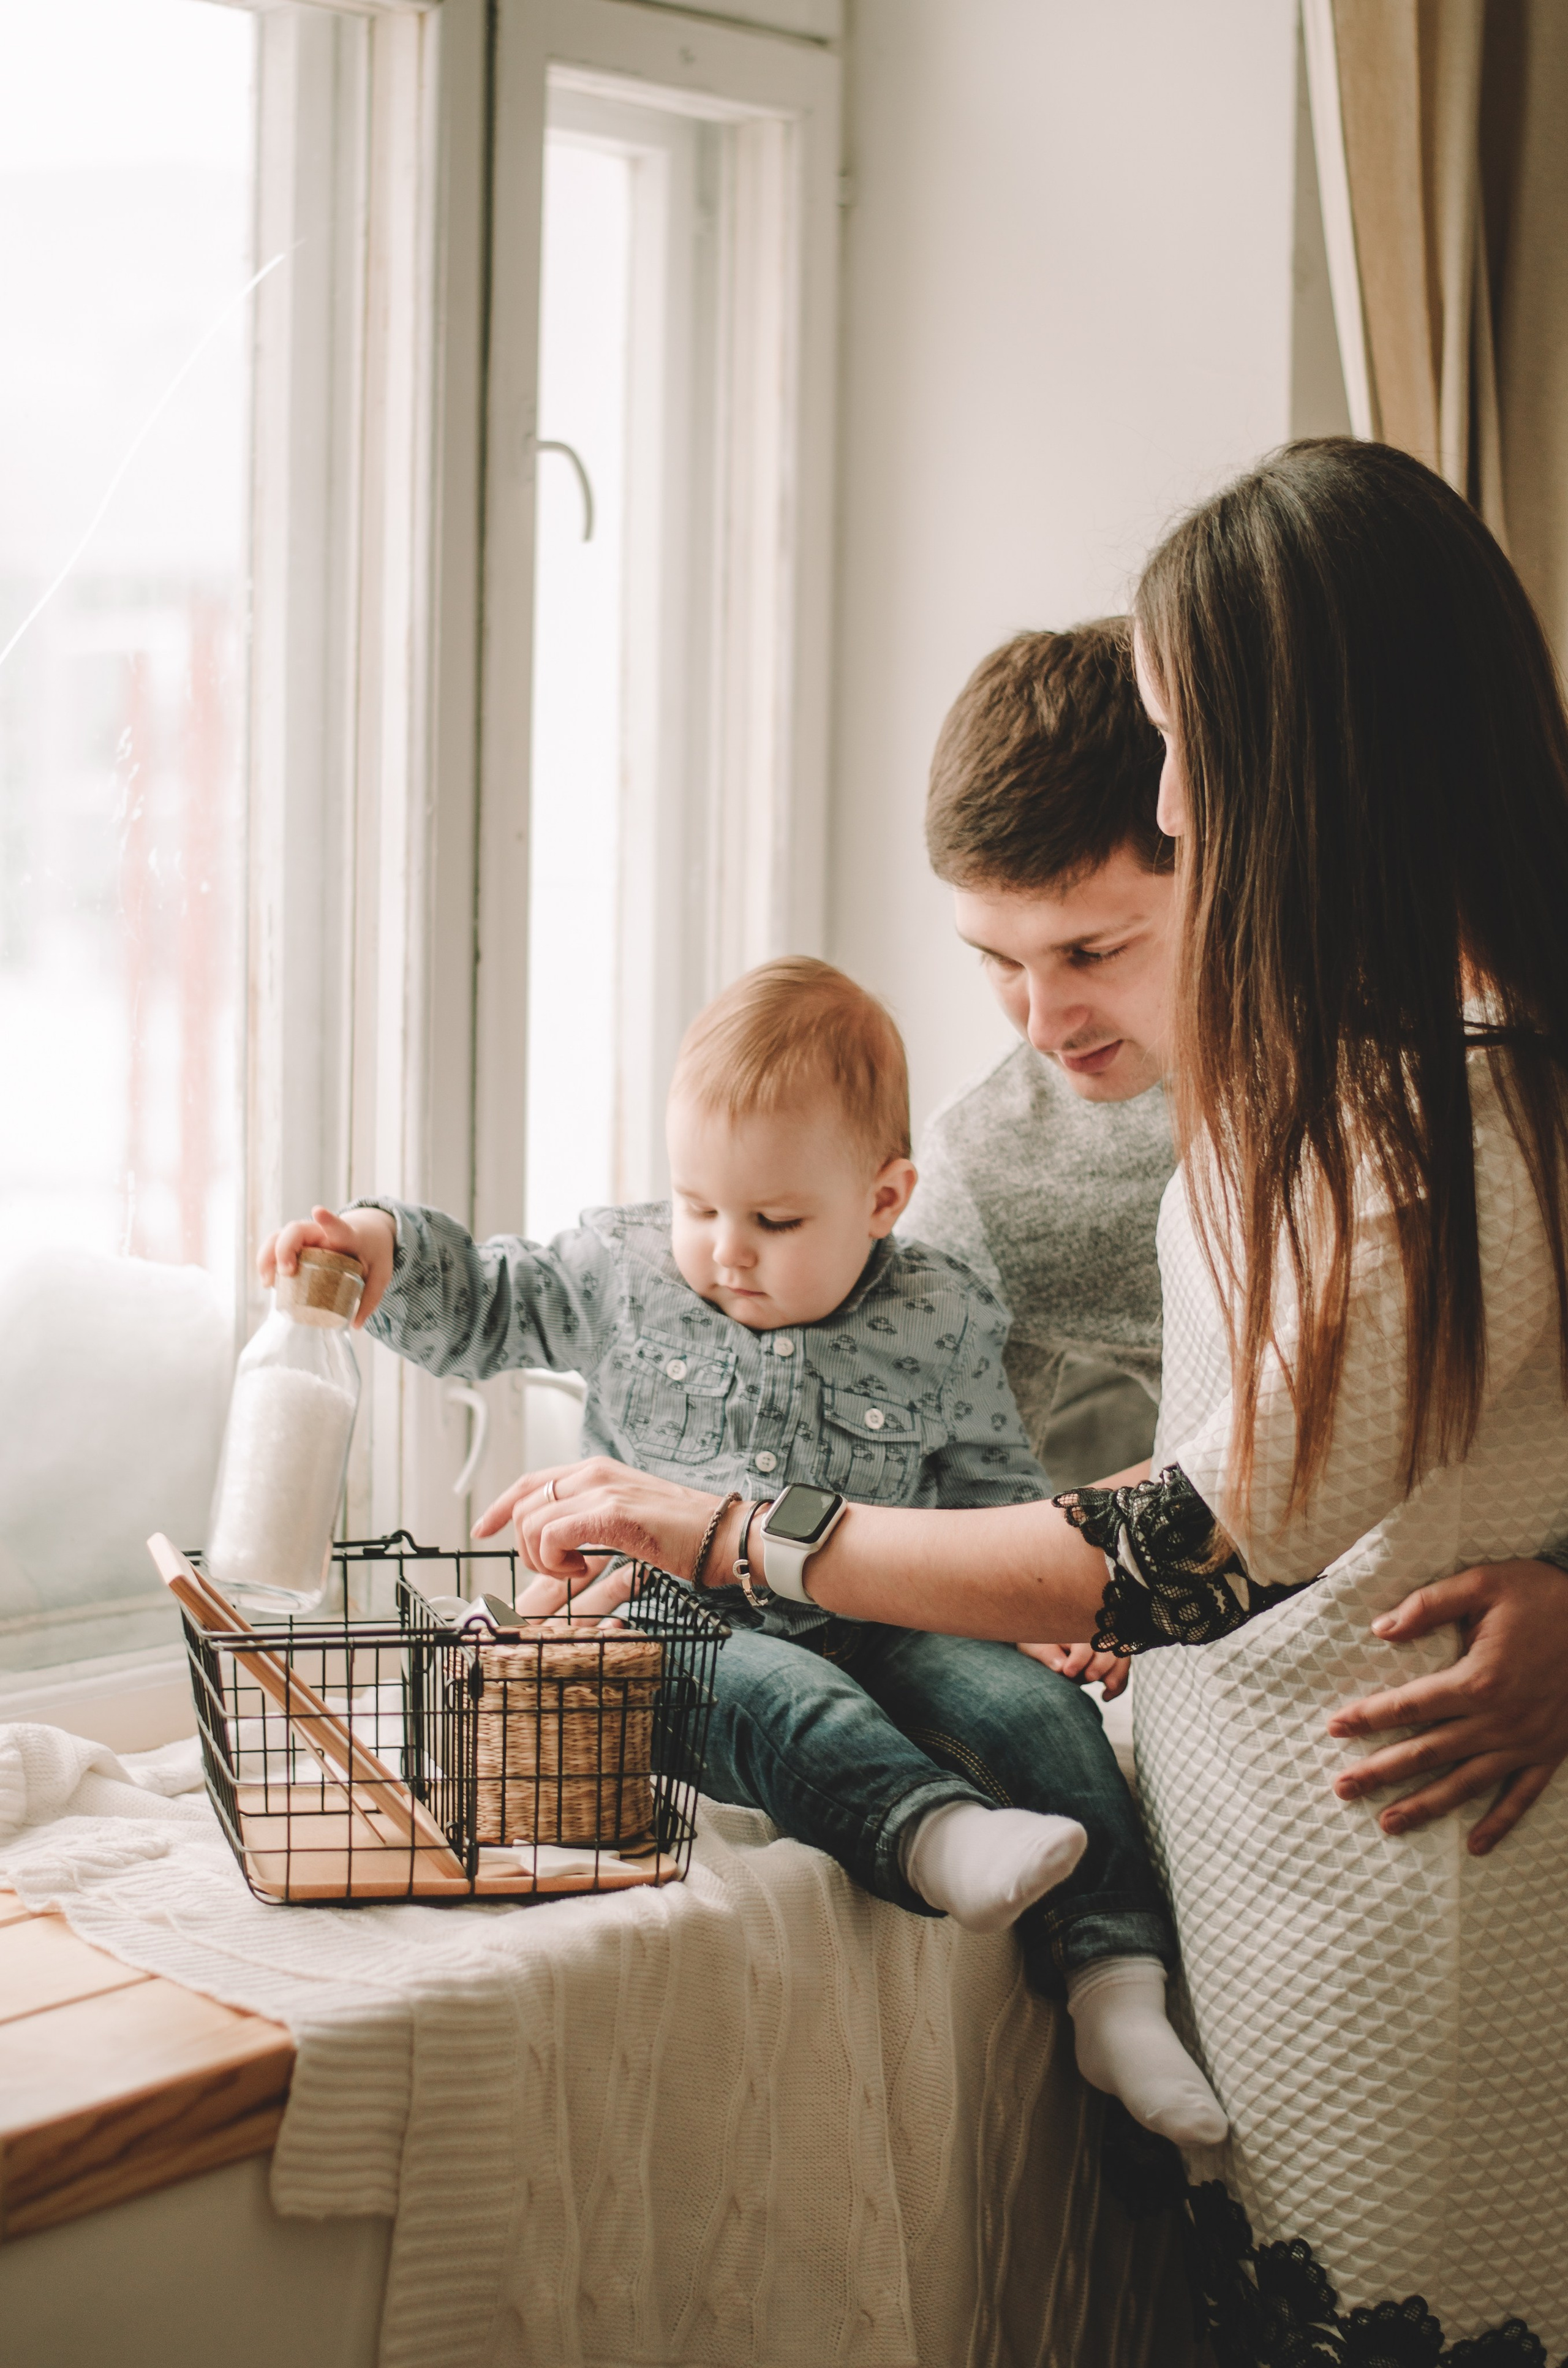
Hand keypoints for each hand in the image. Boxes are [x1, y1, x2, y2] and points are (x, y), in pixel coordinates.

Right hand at [257, 1205, 395, 1326]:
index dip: (328, 1220)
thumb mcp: (381, 1275)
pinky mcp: (298, 1244)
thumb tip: (356, 1326)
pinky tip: (268, 1281)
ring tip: (268, 1283)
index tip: (317, 1211)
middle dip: (284, 1249)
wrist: (369, 1233)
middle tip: (286, 1273)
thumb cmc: (374, 1253)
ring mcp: (307, 1236)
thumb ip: (370, 1298)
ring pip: (279, 1236)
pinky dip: (267, 1261)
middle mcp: (323, 1232)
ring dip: (268, 1257)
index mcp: (348, 1236)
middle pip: (295, 1230)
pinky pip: (276, 1245)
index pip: (337, 1226)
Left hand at [472, 1458, 736, 1615]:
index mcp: (597, 1471)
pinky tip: (582, 1570)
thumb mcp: (627, 1520)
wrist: (724, 1534)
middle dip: (526, 1548)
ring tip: (575, 1572)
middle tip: (556, 1572)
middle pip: (525, 1504)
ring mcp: (602, 1490)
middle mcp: (594, 1473)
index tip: (482, 1529)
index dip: (500, 1506)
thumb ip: (591, 1525)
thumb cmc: (685, 1535)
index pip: (531, 1481)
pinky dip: (556, 1561)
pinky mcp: (610, 1513)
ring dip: (543, 1559)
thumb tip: (558, 1552)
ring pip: (533, 1522)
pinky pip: (553, 1535)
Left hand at [1018, 1641, 1130, 1697]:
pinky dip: (1119, 1684)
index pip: (1084, 1641)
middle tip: (1089, 1677)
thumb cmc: (1039, 1643)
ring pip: (1120, 1656)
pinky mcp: (1109, 1659)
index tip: (1068, 1672)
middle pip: (1108, 1646)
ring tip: (1108, 1689)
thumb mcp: (1035, 1646)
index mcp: (1074, 1625)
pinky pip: (1122, 1670)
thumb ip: (1047, 1654)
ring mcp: (1104, 1644)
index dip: (1079, 1657)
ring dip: (1117, 1673)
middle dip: (1102, 1664)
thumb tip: (1061, 1667)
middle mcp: (1093, 1632)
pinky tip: (1106, 1696)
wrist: (1042, 1643)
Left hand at [1327, 1560, 1567, 1853]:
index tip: (1333, 1728)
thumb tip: (1381, 1629)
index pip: (1408, 1705)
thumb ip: (1430, 1604)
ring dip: (1424, 1805)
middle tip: (1342, 1788)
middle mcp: (1499, 1720)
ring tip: (1387, 1823)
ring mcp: (1526, 1742)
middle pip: (1426, 1752)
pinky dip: (1498, 1824)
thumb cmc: (1546, 1596)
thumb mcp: (1486, 1583)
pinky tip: (1473, 1846)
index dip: (1368, 1717)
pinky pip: (1521, 1796)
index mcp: (1478, 1679)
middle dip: (1380, 1771)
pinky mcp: (1552, 1752)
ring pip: (1465, 1783)